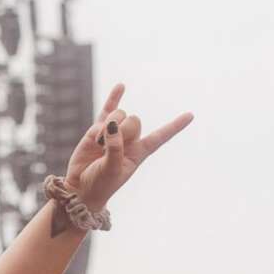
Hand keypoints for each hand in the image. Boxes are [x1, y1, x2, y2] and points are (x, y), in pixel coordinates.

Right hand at [64, 84, 193, 212]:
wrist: (81, 187)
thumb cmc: (100, 184)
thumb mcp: (111, 170)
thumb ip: (114, 148)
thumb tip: (111, 125)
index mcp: (139, 152)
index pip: (160, 136)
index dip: (174, 126)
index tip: (191, 115)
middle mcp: (129, 140)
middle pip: (134, 120)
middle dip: (121, 129)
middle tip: (107, 147)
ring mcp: (114, 132)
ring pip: (119, 114)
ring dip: (107, 126)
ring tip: (98, 144)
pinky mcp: (98, 129)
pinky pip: (108, 108)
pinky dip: (114, 97)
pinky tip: (122, 85)